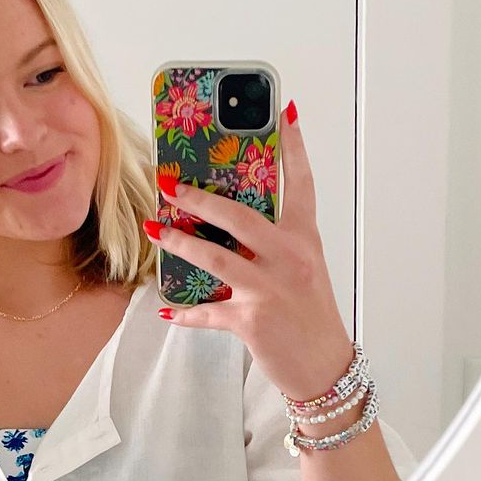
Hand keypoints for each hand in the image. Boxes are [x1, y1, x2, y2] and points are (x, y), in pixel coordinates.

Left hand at [145, 99, 355, 402]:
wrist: (325, 368)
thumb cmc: (311, 315)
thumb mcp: (302, 270)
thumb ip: (273, 243)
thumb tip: (229, 222)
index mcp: (304, 241)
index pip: (301, 184)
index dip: (293, 147)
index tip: (285, 111)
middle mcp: (289, 259)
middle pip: (241, 217)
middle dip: (201, 198)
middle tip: (171, 183)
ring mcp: (270, 290)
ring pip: (216, 259)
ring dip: (180, 242)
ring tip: (155, 228)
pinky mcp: (252, 321)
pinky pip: (210, 311)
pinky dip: (187, 312)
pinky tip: (168, 310)